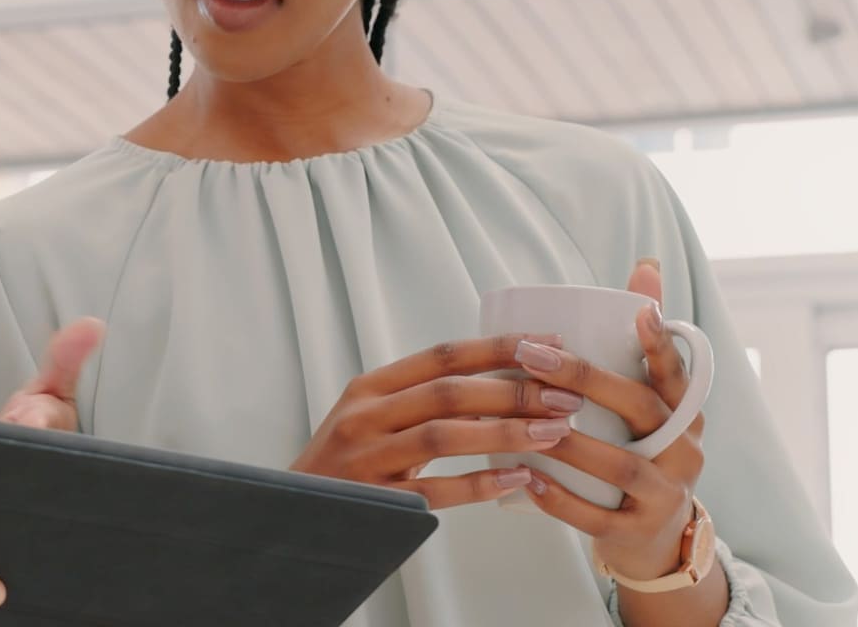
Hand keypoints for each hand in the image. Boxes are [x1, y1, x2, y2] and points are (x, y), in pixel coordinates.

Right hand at [291, 333, 583, 508]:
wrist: (293, 512)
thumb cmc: (345, 465)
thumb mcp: (372, 419)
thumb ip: (421, 401)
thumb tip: (498, 387)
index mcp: (370, 387)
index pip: (442, 356)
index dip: (498, 347)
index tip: (548, 345)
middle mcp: (365, 415)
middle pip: (448, 391)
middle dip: (514, 390)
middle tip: (565, 397)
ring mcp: (366, 458)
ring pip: (443, 435)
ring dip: (505, 432)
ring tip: (553, 433)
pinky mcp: (374, 500)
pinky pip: (434, 490)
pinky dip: (479, 484)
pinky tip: (517, 479)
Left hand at [512, 260, 706, 580]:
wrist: (657, 541)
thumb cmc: (642, 451)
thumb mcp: (650, 403)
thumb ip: (640, 343)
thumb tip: (645, 263)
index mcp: (684, 412)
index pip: (676, 372)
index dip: (661, 343)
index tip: (641, 312)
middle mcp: (684, 449)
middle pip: (640, 409)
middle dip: (586, 380)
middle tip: (534, 356)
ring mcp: (665, 494)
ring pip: (619, 466)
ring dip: (568, 442)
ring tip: (523, 422)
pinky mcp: (638, 532)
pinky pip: (598, 516)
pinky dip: (560, 499)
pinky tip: (526, 478)